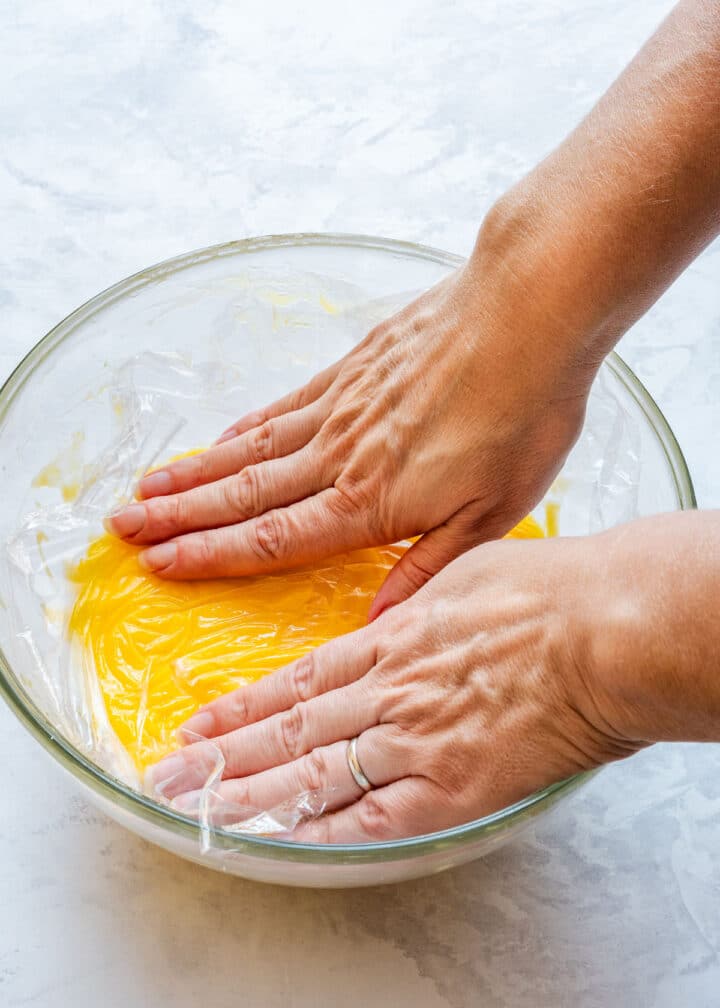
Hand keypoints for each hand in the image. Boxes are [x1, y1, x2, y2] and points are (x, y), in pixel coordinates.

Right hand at [106, 240, 591, 614]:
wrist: (527, 311)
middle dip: (178, 517)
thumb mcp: (493, 512)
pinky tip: (224, 434)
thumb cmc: (524, 417)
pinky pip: (283, 406)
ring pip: (250, 448)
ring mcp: (339, 407)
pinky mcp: (351, 369)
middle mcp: (339, 455)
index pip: (272, 539)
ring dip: (196, 473)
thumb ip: (429, 566)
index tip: (159, 566)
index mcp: (370, 501)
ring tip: (148, 487)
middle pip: (243, 493)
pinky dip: (245, 426)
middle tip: (122, 527)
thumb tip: (379, 618)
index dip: (212, 556)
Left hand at [145, 534, 638, 841]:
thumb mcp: (471, 568)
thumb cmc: (553, 593)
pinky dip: (325, 833)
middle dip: (223, 755)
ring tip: (199, 810)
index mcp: (392, 639)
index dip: (242, 707)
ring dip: (250, 796)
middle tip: (171, 774)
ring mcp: (412, 740)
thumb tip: (396, 612)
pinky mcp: (449, 787)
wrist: (606, 630)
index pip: (297, 682)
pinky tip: (282, 846)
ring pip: (312, 775)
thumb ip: (423, 596)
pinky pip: (373, 819)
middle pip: (288, 731)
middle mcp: (386, 691)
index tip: (200, 724)